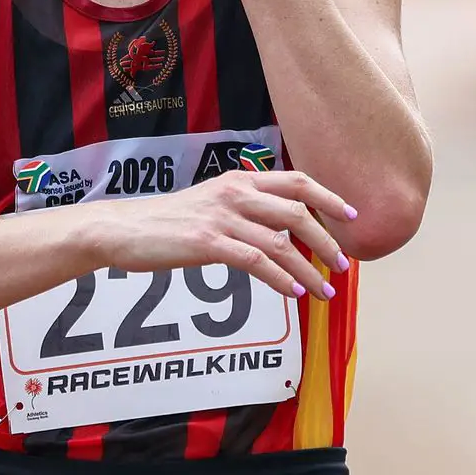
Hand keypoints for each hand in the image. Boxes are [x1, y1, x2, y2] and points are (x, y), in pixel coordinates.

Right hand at [85, 168, 357, 299]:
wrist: (123, 229)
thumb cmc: (167, 222)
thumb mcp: (211, 203)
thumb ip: (244, 209)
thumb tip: (279, 229)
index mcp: (239, 180)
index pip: (297, 181)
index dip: (329, 197)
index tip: (352, 216)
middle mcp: (235, 194)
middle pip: (298, 212)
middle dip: (327, 239)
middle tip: (343, 264)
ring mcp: (222, 218)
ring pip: (281, 242)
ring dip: (308, 269)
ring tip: (324, 290)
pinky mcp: (208, 243)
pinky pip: (255, 261)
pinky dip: (280, 279)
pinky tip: (292, 294)